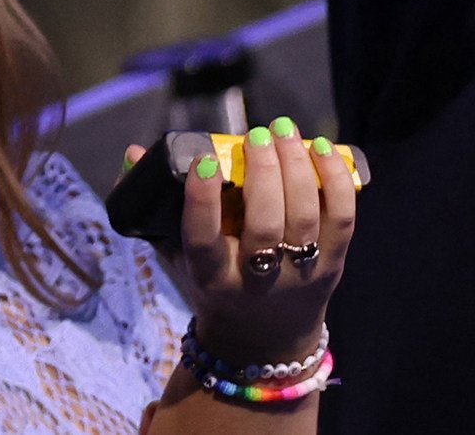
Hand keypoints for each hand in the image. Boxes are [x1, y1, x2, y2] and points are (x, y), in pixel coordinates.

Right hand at [170, 120, 354, 369]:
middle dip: (263, 174)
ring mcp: (299, 276)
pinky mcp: (331, 267)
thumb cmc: (214, 286)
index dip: (203, 201)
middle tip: (256, 135)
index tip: (204, 161)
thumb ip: (156, 208)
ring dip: (297, 168)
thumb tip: (133, 153)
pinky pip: (341, 220)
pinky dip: (334, 181)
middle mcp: (257, 282)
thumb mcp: (178, 257)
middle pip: (264, 226)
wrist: (265, 343)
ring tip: (285, 132)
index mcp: (213, 279)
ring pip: (303, 219)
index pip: (204, 239)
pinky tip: (322, 148)